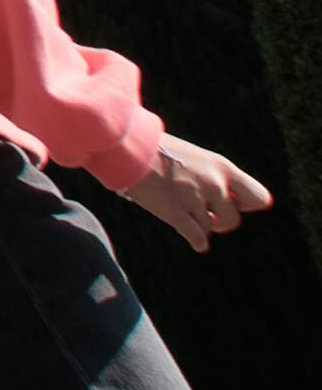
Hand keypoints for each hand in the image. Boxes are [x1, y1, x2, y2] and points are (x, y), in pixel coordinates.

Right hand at [133, 129, 273, 248]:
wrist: (130, 148)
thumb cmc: (161, 151)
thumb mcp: (197, 157)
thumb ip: (214, 177)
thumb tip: (225, 202)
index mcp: (223, 167)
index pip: (259, 198)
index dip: (246, 205)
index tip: (231, 202)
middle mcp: (214, 184)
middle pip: (233, 219)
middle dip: (221, 221)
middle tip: (208, 215)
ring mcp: (195, 199)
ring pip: (209, 228)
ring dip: (199, 224)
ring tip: (187, 214)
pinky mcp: (176, 212)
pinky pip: (198, 238)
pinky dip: (197, 242)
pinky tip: (194, 241)